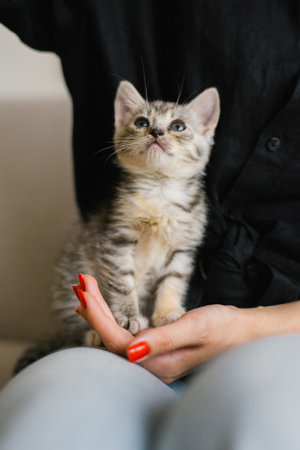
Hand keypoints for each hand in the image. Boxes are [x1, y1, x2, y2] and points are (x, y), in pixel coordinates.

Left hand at [74, 274, 253, 382]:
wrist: (243, 333)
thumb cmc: (224, 329)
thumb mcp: (195, 328)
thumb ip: (163, 339)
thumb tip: (130, 350)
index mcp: (160, 364)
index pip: (117, 341)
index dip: (98, 317)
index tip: (86, 292)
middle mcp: (153, 367)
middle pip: (111, 341)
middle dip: (94, 311)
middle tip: (81, 283)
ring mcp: (154, 360)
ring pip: (116, 339)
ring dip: (100, 314)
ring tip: (85, 292)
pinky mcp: (156, 352)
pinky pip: (126, 338)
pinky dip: (112, 320)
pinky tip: (103, 311)